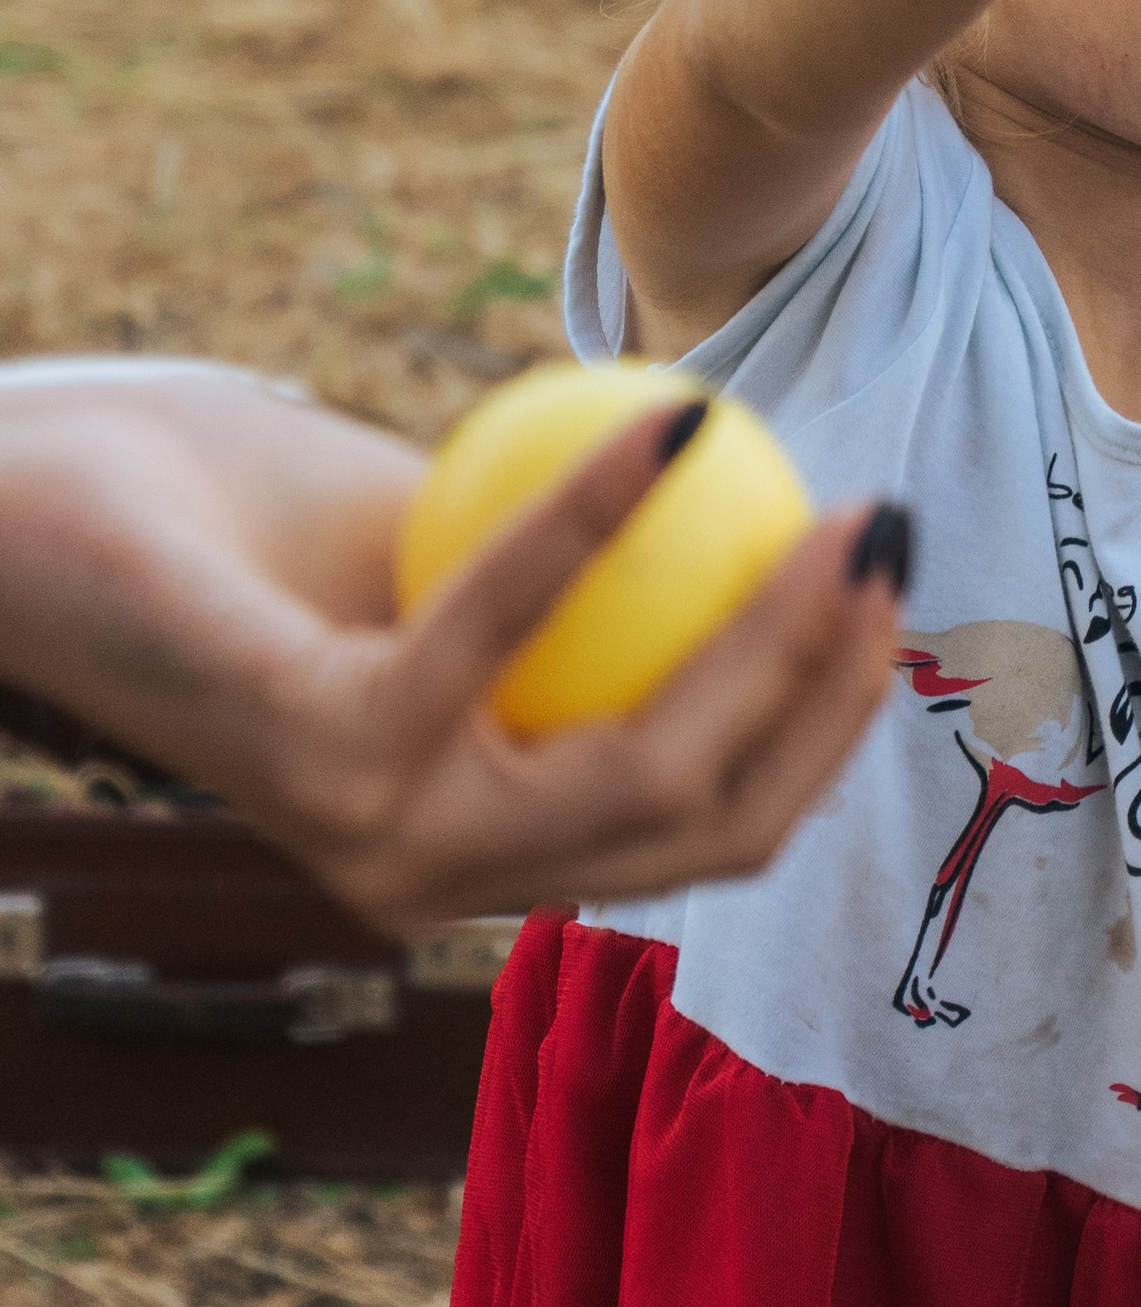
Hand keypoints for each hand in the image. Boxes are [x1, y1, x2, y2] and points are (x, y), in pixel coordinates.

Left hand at [212, 396, 904, 930]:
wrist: (44, 512)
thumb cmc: (256, 531)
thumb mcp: (454, 555)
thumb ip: (588, 576)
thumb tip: (786, 520)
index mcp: (476, 853)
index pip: (707, 832)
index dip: (829, 726)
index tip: (890, 590)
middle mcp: (432, 883)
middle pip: (706, 823)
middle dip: (833, 695)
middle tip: (888, 541)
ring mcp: (375, 840)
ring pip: (638, 770)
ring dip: (764, 628)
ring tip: (829, 500)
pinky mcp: (318, 753)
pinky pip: (503, 630)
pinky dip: (603, 519)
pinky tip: (668, 424)